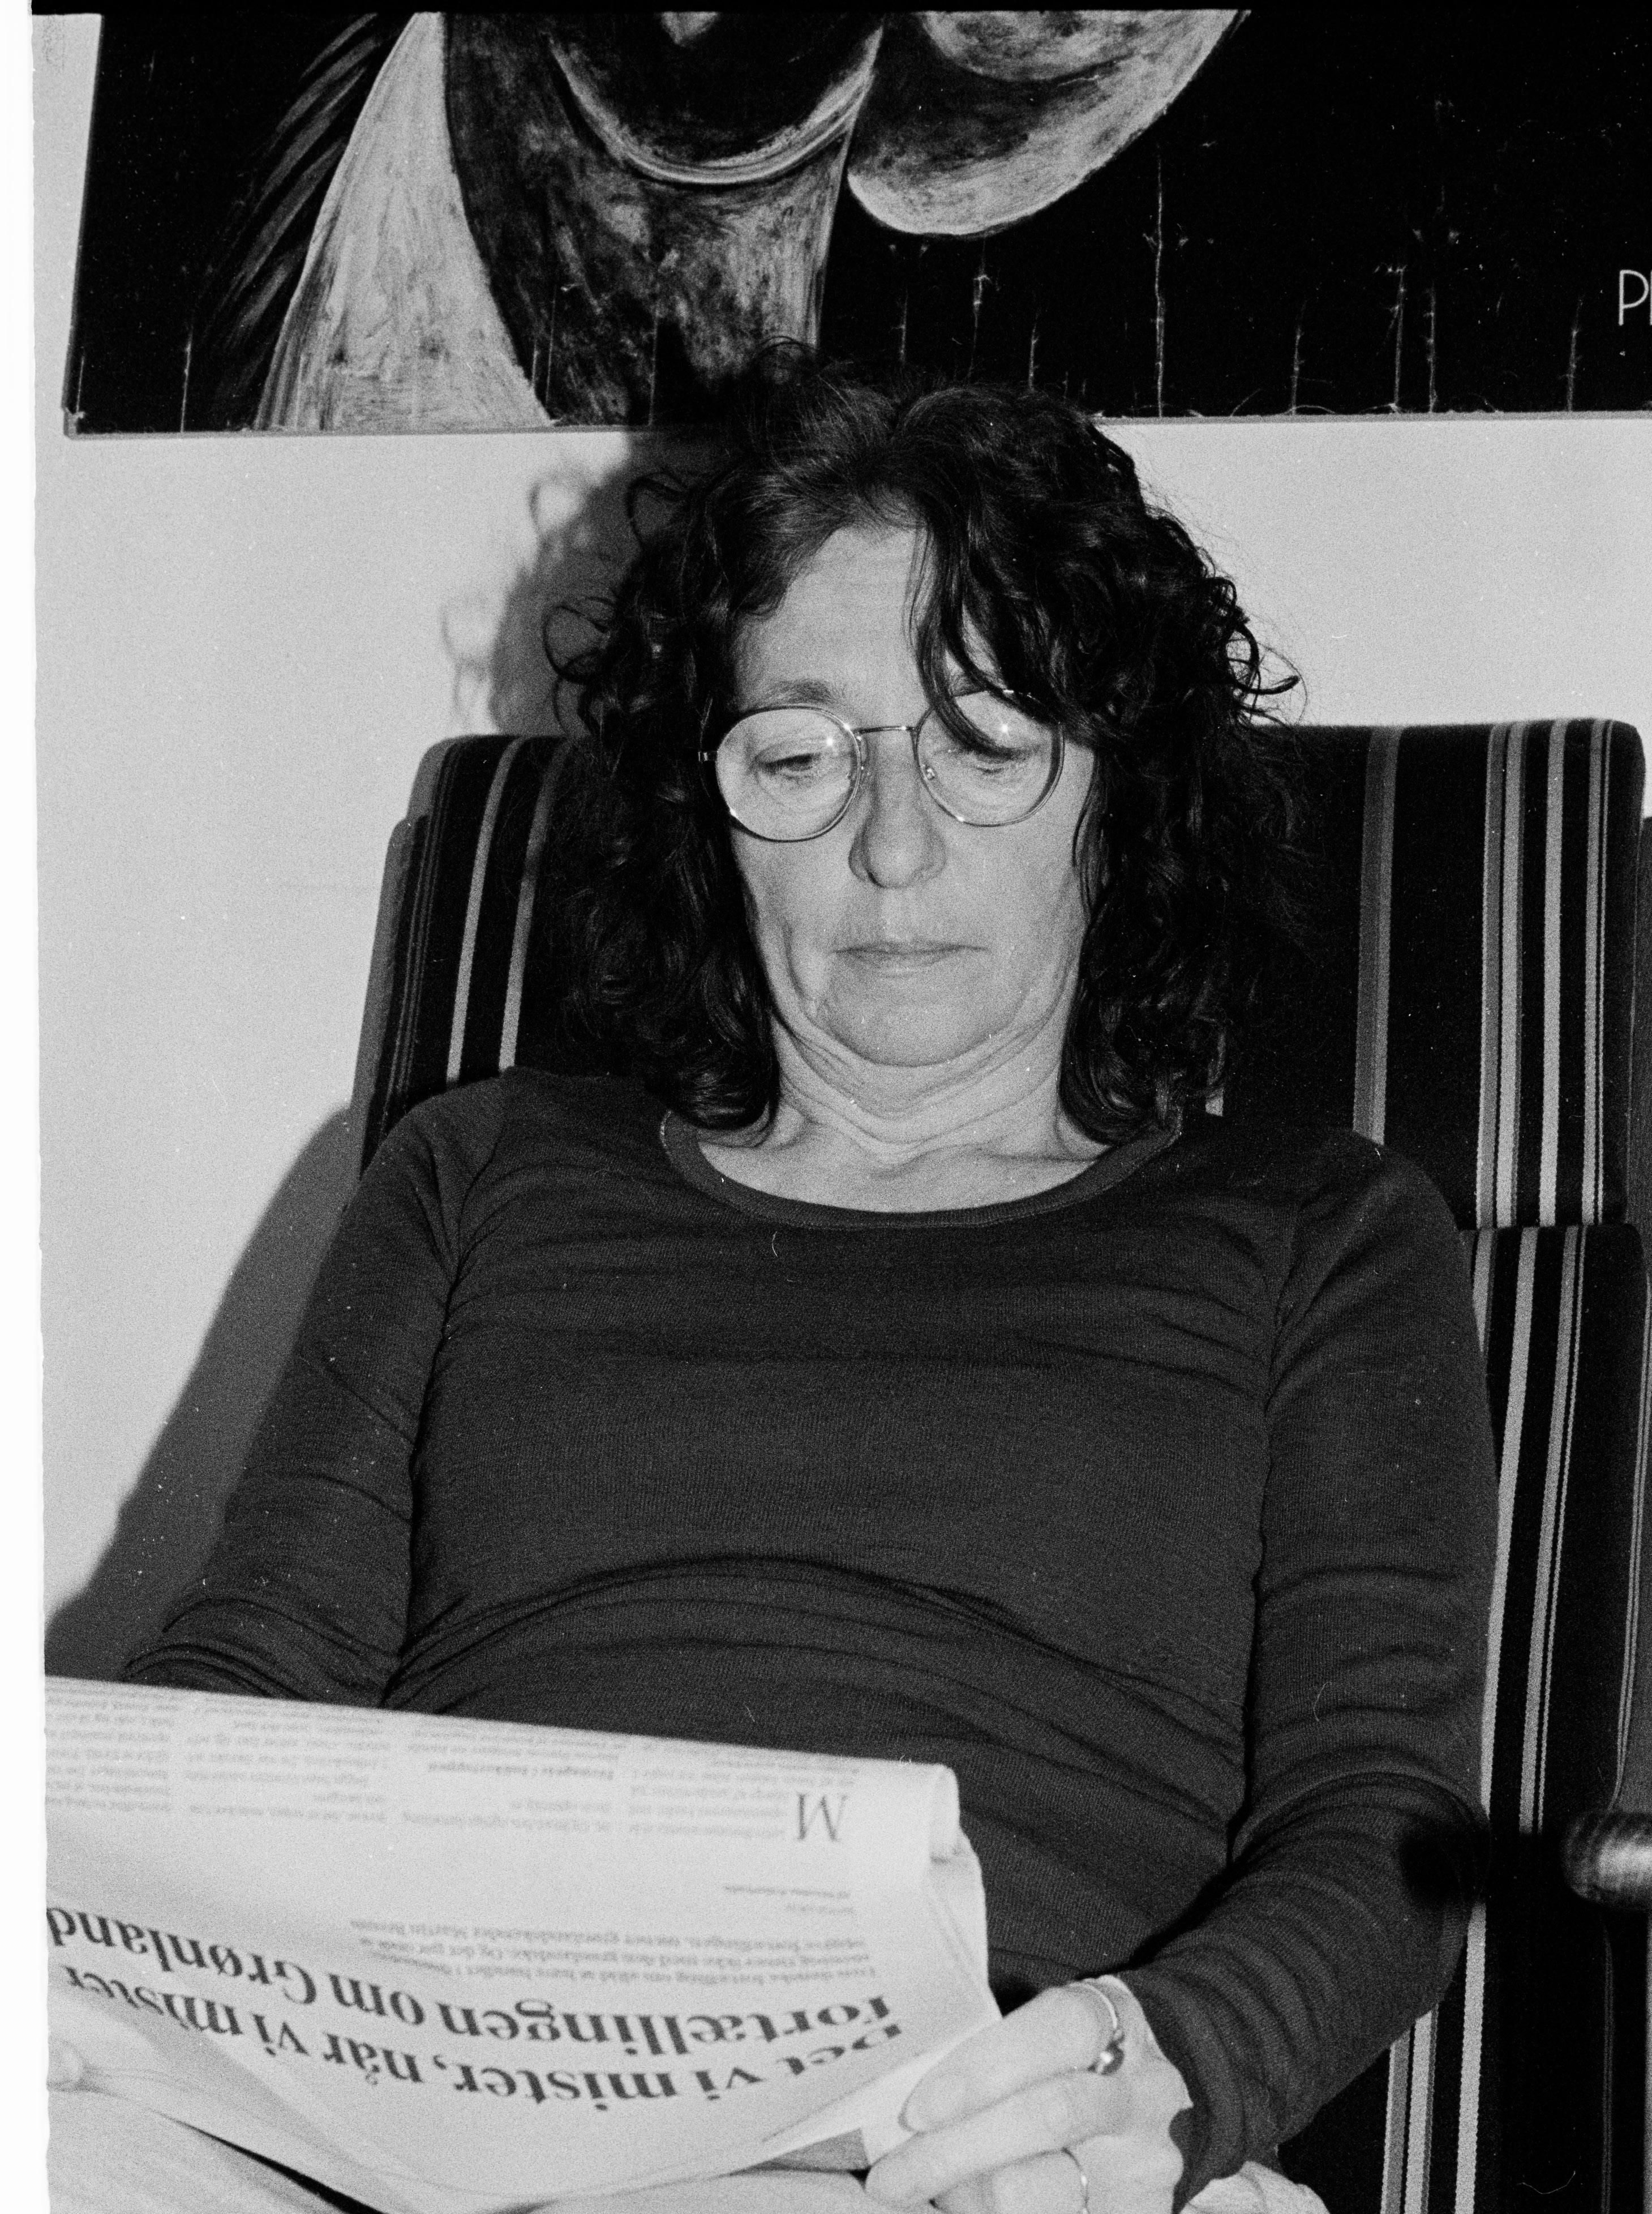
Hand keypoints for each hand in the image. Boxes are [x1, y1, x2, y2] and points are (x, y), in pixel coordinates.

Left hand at [863, 1980, 1191, 2213]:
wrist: (1167, 2081)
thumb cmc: (1070, 2049)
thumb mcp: (1041, 2022)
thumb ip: (985, 2043)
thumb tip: (898, 2090)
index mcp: (1107, 2018)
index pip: (1048, 2035)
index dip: (980, 2070)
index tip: (918, 2108)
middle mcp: (1136, 2090)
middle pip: (1044, 2118)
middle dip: (953, 2151)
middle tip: (889, 2175)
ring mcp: (1143, 2161)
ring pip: (1041, 2191)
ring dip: (970, 2195)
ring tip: (940, 2189)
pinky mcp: (1141, 2213)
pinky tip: (970, 2206)